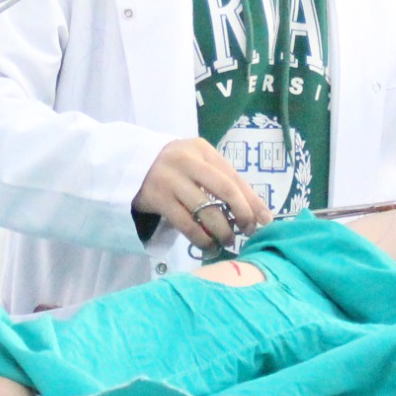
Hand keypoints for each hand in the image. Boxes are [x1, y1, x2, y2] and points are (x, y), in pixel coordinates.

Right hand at [133, 139, 271, 249]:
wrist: (130, 165)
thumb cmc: (174, 168)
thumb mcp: (197, 165)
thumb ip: (221, 181)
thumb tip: (257, 211)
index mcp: (202, 150)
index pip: (234, 177)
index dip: (252, 200)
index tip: (265, 220)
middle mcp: (188, 161)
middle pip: (225, 189)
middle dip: (242, 214)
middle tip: (248, 230)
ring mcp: (171, 179)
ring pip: (206, 210)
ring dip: (222, 230)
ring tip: (228, 240)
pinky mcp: (157, 198)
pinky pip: (186, 224)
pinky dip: (201, 238)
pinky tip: (208, 245)